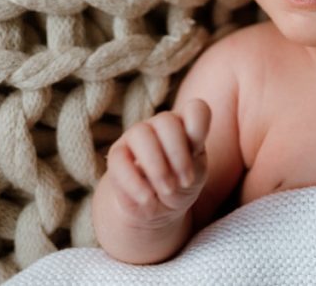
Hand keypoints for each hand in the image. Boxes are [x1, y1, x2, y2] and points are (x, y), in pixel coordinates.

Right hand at [106, 98, 211, 224]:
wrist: (155, 206)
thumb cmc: (181, 184)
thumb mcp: (196, 176)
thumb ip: (193, 164)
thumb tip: (177, 161)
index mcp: (186, 124)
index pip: (196, 109)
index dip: (199, 129)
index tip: (197, 153)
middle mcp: (160, 124)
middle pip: (167, 122)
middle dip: (178, 155)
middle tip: (184, 182)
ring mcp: (136, 135)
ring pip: (140, 134)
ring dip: (157, 167)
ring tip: (167, 190)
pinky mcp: (116, 155)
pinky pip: (119, 161)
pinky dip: (135, 183)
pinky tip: (147, 200)